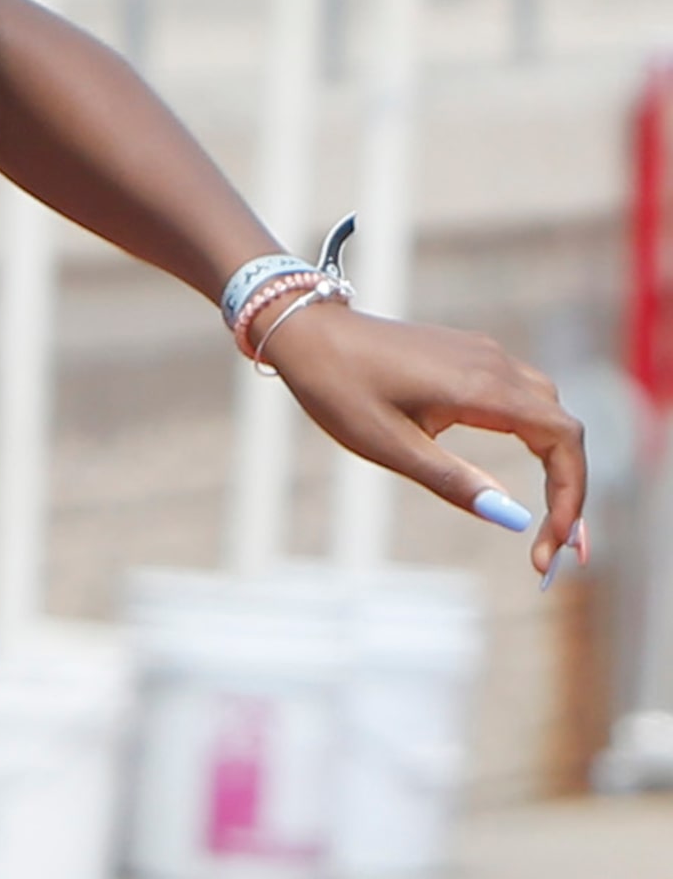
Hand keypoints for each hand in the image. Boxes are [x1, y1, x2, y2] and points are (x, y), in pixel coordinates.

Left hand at [264, 303, 585, 576]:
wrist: (306, 331)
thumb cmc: (339, 386)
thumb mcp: (389, 445)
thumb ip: (453, 481)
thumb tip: (513, 520)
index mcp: (480, 386)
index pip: (562, 438)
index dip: (571, 493)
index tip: (557, 542)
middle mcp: (493, 363)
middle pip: (562, 428)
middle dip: (568, 488)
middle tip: (555, 548)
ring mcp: (483, 354)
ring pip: (546, 410)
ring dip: (555, 463)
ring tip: (546, 520)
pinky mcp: (468, 354)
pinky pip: (522, 396)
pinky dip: (535, 438)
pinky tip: (526, 472)